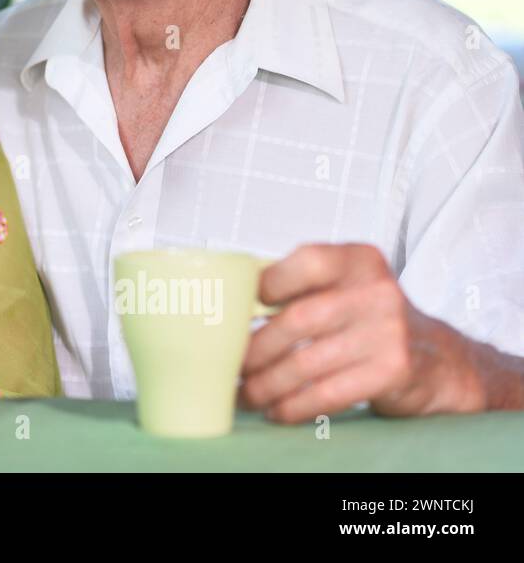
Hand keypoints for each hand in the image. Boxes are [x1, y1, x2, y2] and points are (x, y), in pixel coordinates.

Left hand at [239, 243, 486, 421]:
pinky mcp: (393, 371)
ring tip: (246, 393)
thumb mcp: (346, 286)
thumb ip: (301, 287)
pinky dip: (295, 405)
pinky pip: (329, 392)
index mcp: (359, 260)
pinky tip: (277, 410)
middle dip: (256, 349)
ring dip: (267, 384)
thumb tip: (231, 304)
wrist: (438, 358)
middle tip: (231, 365)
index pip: (307, 261)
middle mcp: (376, 291)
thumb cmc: (370, 318)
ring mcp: (388, 331)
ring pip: (308, 362)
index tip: (239, 309)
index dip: (268, 284)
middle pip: (298, 320)